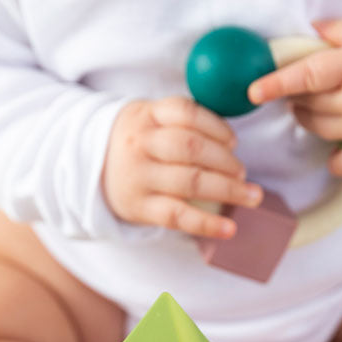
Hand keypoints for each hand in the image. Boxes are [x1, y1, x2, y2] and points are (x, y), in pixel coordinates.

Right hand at [102, 96, 262, 238]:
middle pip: (191, 147)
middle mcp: (140, 144)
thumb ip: (184, 119)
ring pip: (189, 181)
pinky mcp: (140, 207)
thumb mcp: (150, 117)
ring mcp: (139, 177)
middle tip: (242, 172)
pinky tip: (230, 229)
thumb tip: (233, 139)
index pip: (185, 113)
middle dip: (225, 160)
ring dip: (227, 189)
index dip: (216, 126)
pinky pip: (177, 216)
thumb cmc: (138, 142)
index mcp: (146, 115)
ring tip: (251, 195)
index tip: (233, 141)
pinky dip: (207, 224)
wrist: (91, 167)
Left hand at [247, 19, 341, 176]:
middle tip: (298, 91)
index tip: (253, 91)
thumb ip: (340, 32)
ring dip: (308, 121)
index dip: (277, 82)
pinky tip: (332, 151)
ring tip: (314, 108)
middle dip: (296, 99)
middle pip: (309, 105)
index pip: (307, 76)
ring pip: (319, 129)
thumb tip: (312, 29)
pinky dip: (334, 160)